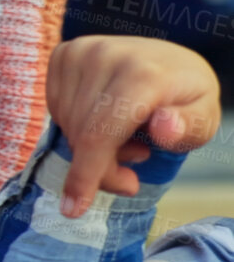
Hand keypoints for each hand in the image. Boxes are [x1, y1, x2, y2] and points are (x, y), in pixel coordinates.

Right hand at [47, 35, 220, 216]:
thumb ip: (189, 127)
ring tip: (124, 139)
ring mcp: (81, 52)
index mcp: (143, 74)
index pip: (99, 133)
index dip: (87, 174)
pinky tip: (101, 119)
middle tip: (129, 172)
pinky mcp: (63, 54)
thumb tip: (164, 126)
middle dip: (99, 167)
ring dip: (88, 146)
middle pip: (81, 135)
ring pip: (66, 124)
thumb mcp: (204, 118)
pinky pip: (55, 108)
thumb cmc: (186, 97)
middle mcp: (106, 55)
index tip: (73, 209)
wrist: (169, 62)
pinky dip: (75, 124)